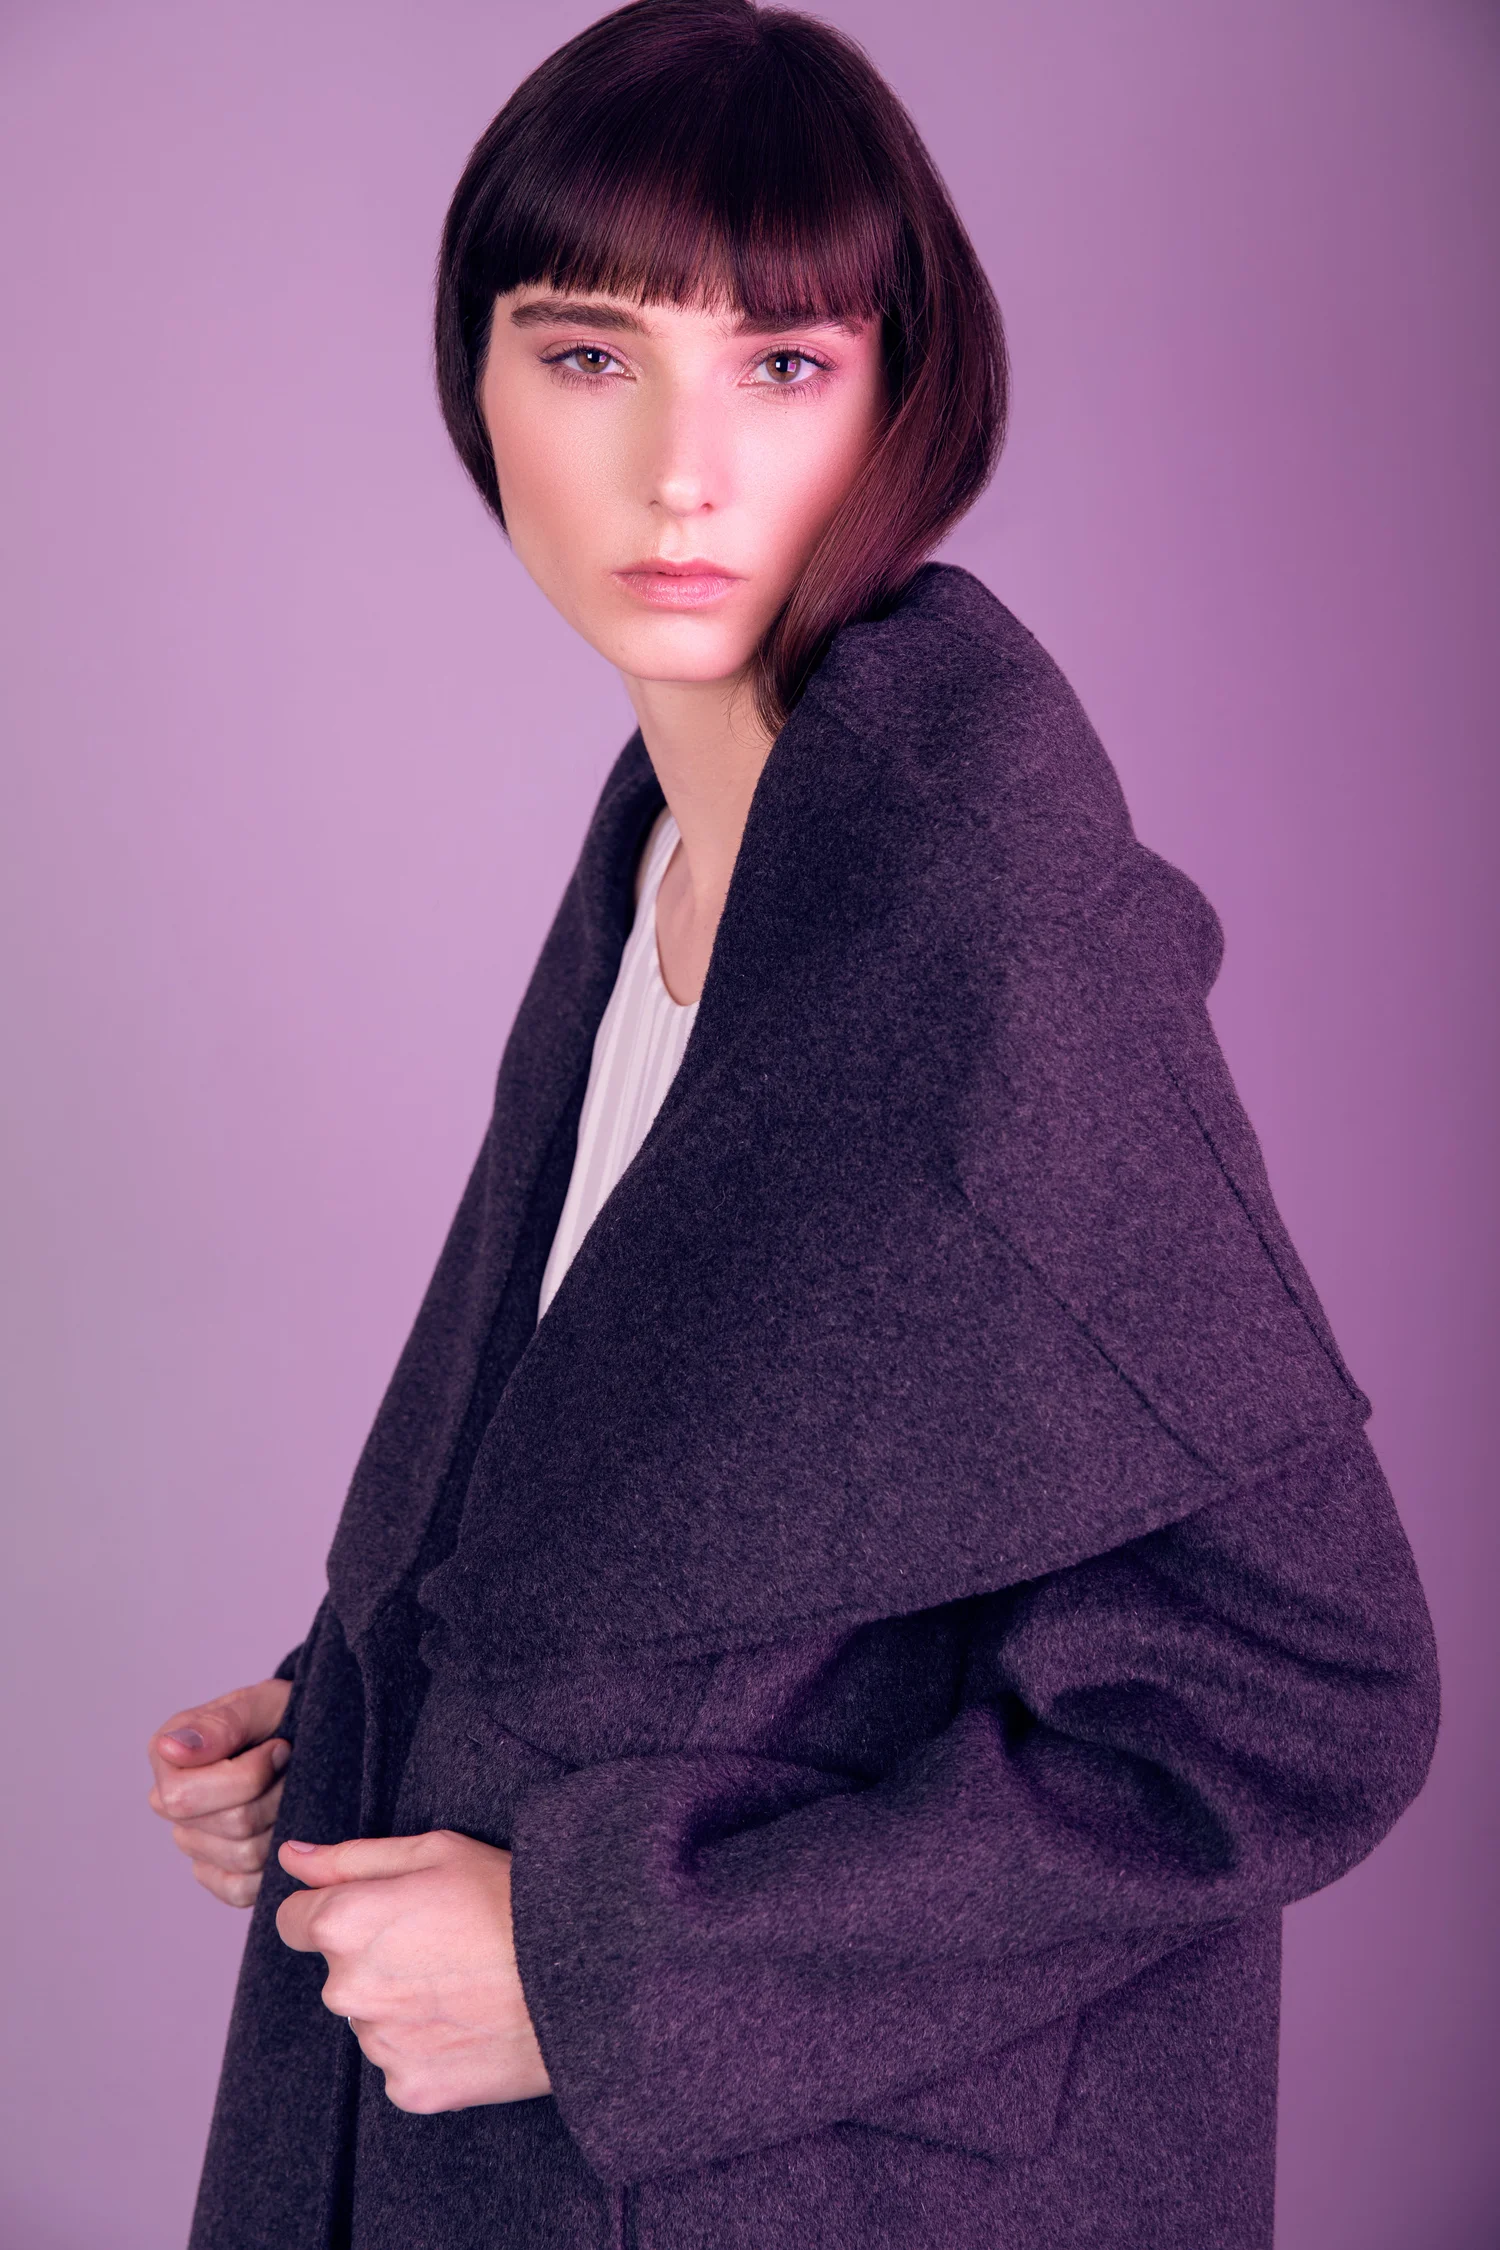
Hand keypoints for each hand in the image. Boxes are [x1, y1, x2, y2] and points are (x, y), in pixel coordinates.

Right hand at [147, 1678, 292, 1906]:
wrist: (301, 1734)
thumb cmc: (278, 1714)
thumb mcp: (259, 1704)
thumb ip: (220, 1725)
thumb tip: (170, 1748)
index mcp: (168, 1759)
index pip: (185, 1798)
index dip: (248, 1776)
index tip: (278, 1747)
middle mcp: (170, 1804)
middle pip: (229, 1827)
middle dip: (274, 1796)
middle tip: (290, 1767)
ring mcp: (193, 1842)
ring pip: (244, 1858)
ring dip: (281, 1822)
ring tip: (288, 1790)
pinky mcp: (217, 1873)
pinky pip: (241, 1890)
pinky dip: (272, 1863)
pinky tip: (281, 1827)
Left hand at [275, 1830, 551, 2112]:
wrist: (577, 1976)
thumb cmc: (507, 1899)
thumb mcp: (434, 1851)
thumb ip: (350, 1858)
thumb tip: (292, 1858)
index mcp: (344, 1924)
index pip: (294, 1921)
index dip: (336, 1908)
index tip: (380, 1910)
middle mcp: (346, 1990)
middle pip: (339, 1971)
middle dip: (375, 1956)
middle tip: (442, 1942)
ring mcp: (377, 2045)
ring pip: (372, 2018)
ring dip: (401, 2003)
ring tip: (464, 1981)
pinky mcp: (408, 2089)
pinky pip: (400, 2062)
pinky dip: (426, 2045)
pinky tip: (470, 2021)